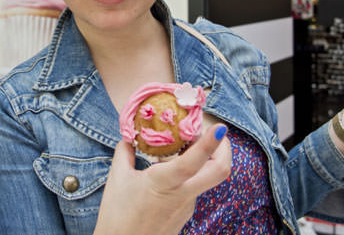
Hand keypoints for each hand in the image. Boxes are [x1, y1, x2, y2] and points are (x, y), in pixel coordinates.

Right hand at [94, 124, 230, 234]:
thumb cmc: (117, 216)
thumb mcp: (118, 179)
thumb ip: (125, 151)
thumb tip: (129, 135)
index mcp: (165, 182)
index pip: (194, 161)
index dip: (210, 143)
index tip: (221, 127)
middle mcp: (183, 194)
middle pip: (220, 171)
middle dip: (225, 148)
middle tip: (218, 133)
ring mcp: (188, 205)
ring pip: (207, 177)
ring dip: (205, 159)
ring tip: (186, 145)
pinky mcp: (186, 212)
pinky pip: (194, 187)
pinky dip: (191, 173)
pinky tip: (173, 167)